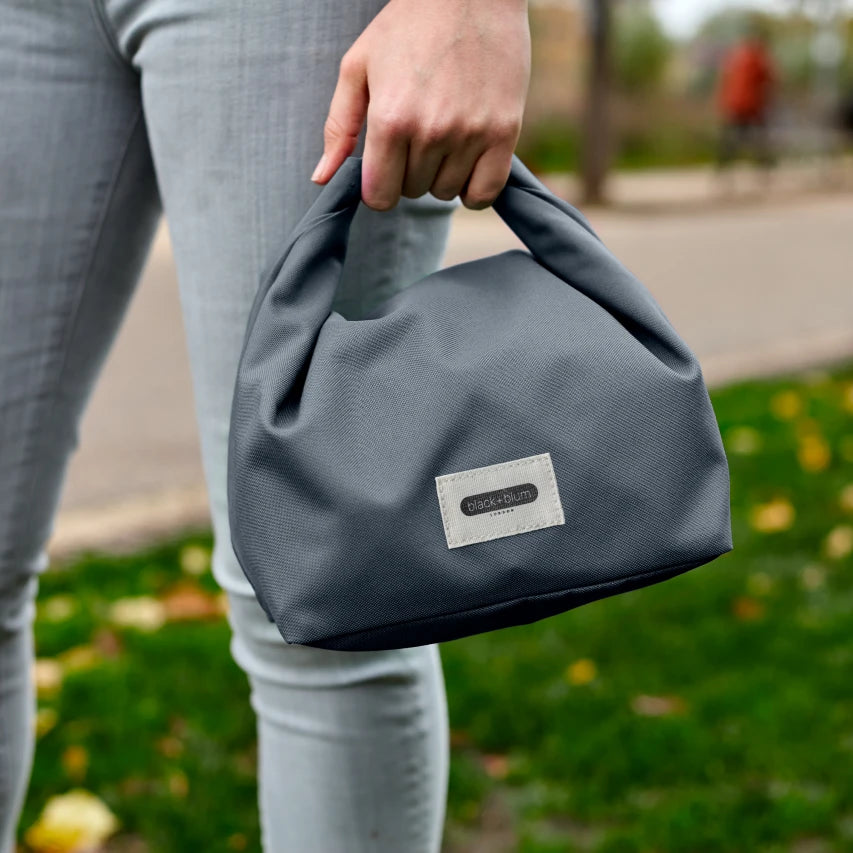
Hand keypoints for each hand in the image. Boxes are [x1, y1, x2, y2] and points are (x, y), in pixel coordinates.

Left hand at [310, 0, 530, 210]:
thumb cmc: (408, 26)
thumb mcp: (359, 67)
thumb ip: (339, 126)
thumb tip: (322, 178)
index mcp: (389, 118)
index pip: (380, 196)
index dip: (379, 187)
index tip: (386, 168)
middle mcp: (430, 131)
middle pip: (413, 192)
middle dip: (409, 172)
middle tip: (417, 133)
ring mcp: (470, 134)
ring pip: (446, 192)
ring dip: (441, 175)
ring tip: (443, 134)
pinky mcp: (504, 133)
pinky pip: (484, 194)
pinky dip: (474, 188)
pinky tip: (468, 163)